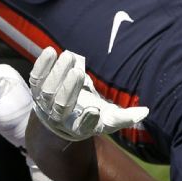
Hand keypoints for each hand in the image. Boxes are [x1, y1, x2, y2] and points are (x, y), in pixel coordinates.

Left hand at [27, 49, 147, 141]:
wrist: (57, 120)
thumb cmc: (87, 118)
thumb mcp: (107, 119)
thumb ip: (124, 117)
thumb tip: (145, 111)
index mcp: (78, 128)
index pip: (82, 127)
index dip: (88, 120)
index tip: (95, 110)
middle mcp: (58, 119)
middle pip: (60, 106)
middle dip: (68, 90)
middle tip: (79, 73)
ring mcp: (44, 104)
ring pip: (46, 91)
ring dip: (56, 74)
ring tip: (68, 56)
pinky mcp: (37, 90)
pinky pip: (36, 78)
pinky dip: (42, 66)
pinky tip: (50, 52)